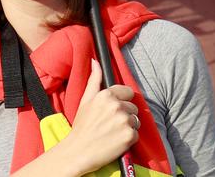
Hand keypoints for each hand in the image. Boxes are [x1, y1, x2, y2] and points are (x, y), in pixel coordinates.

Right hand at [58, 59, 138, 173]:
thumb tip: (95, 62)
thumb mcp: (85, 100)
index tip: (113, 110)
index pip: (128, 92)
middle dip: (125, 114)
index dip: (122, 101)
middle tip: (111, 124)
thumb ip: (94, 79)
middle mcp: (117, 106)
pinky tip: (116, 141)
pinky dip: (129, 139)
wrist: (79, 151)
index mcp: (106, 95)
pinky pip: (136, 134)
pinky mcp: (129, 136)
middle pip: (132, 107)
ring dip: (128, 126)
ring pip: (136, 120)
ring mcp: (124, 121)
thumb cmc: (81, 126)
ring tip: (113, 132)